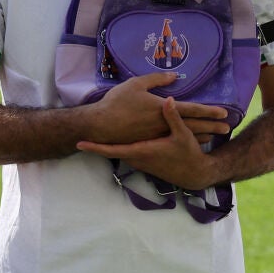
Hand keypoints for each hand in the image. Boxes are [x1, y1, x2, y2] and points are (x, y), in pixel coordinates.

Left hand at [78, 96, 216, 191]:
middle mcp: (137, 158)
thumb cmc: (187, 154)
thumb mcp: (182, 134)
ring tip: (97, 134)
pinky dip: (120, 146)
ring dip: (109, 144)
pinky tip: (121, 137)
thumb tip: (168, 99)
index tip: (80, 143)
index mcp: (142, 151)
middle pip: (112, 150)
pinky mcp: (144, 163)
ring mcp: (139, 162)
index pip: (113, 150)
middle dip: (99, 143)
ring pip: (119, 151)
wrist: (193, 173)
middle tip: (84, 134)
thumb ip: (173, 117)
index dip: (96, 147)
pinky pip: (127, 153)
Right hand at [90, 72, 229, 144]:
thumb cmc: (117, 102)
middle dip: (212, 125)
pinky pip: (174, 142)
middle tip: (228, 127)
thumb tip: (174, 76)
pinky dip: (187, 141)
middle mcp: (163, 124)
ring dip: (202, 134)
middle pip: (193, 125)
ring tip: (217, 135)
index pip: (191, 109)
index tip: (224, 112)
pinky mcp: (150, 142)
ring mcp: (158, 135)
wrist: (99, 126)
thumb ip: (157, 79)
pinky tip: (195, 142)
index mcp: (162, 108)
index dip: (209, 110)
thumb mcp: (136, 84)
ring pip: (185, 135)